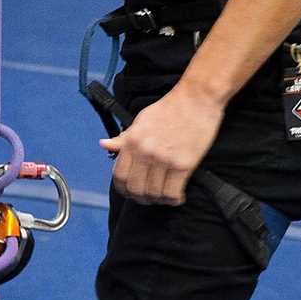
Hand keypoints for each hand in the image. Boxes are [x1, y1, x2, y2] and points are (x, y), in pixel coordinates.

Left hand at [98, 82, 223, 205]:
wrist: (196, 99)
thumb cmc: (169, 108)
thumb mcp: (140, 120)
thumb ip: (124, 138)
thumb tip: (104, 144)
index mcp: (132, 140)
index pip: (119, 175)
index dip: (123, 189)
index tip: (131, 191)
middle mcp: (144, 151)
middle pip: (135, 189)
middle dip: (141, 198)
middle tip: (148, 198)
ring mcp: (163, 158)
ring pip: (154, 194)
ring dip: (159, 200)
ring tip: (164, 196)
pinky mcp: (183, 164)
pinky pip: (172, 192)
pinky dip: (173, 199)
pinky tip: (177, 196)